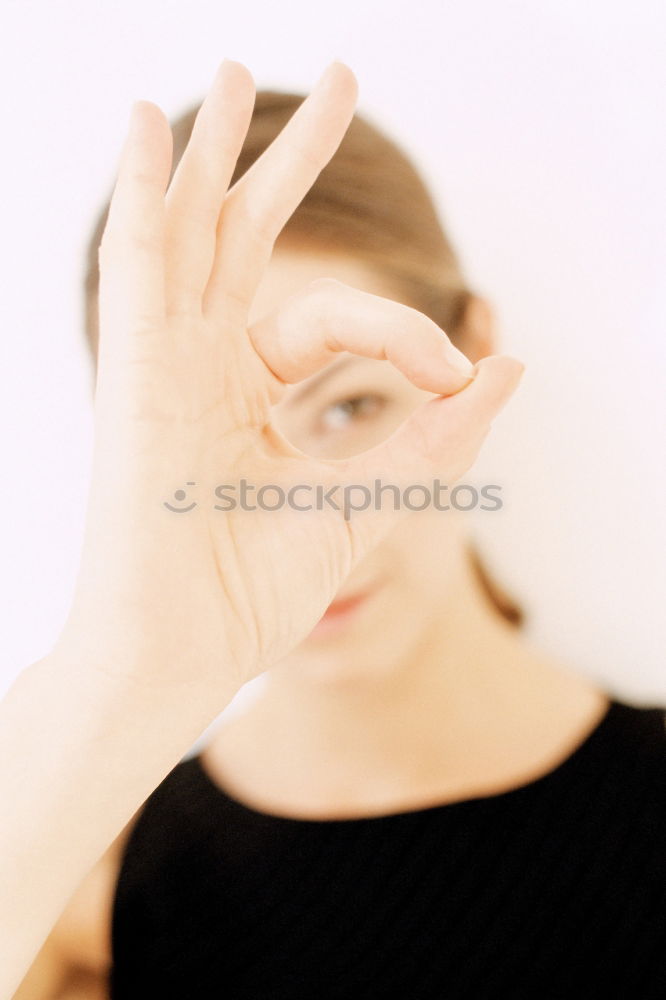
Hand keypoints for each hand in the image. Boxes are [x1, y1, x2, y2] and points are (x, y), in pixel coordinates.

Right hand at [56, 59, 523, 698]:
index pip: (337, 323)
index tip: (463, 370)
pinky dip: (135, 190)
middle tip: (339, 81)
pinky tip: (147, 123)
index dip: (409, 334)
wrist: (189, 649)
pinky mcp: (129, 370)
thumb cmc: (259, 587)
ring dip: (211, 150)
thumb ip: (435, 435)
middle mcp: (203, 366)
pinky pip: (135, 262)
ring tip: (236, 71)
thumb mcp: (370, 499)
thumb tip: (509, 362)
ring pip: (187, 232)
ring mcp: (163, 362)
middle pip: (245, 239)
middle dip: (288, 161)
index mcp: (250, 397)